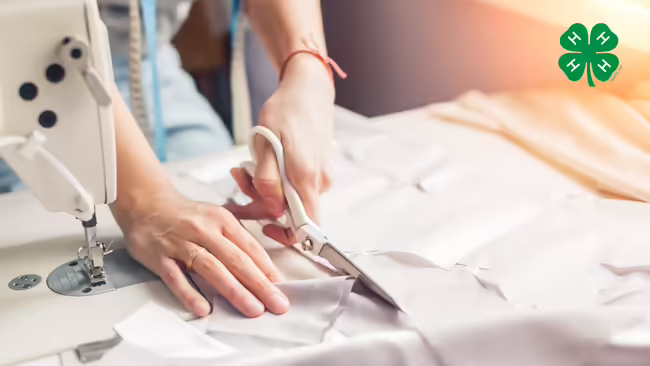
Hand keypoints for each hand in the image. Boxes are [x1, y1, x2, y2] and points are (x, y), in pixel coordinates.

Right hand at [112, 189, 289, 317]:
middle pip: (236, 260)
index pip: (249, 248)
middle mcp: (204, 230)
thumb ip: (239, 239)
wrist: (145, 203)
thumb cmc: (187, 216)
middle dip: (259, 284)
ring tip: (252, 309)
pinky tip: (204, 308)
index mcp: (222, 220)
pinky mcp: (159, 256)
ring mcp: (181, 243)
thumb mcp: (217, 217)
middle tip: (276, 304)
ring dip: (234, 290)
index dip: (267, 269)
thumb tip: (264, 267)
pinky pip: (176, 277)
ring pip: (211, 268)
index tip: (281, 288)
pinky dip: (190, 293)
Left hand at [226, 55, 334, 243]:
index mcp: (307, 177)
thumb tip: (272, 209)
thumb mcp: (267, 143)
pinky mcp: (317, 167)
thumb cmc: (287, 111)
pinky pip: (296, 184)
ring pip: (291, 196)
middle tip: (239, 179)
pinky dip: (277, 178)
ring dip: (265, 188)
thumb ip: (268, 180)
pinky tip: (263, 161)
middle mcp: (319, 181)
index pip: (305, 227)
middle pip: (292, 212)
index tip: (263, 224)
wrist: (308, 89)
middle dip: (261, 201)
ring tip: (246, 166)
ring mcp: (320, 175)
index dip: (285, 235)